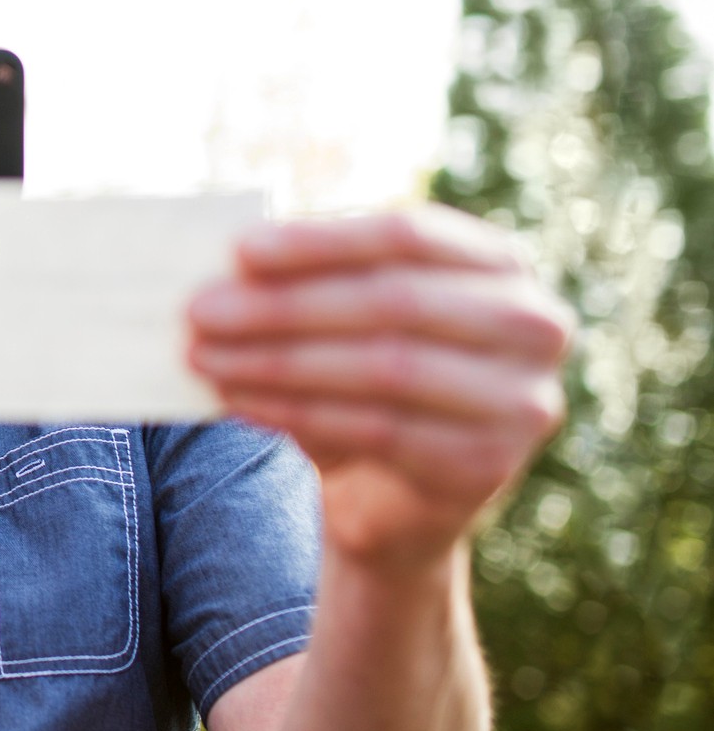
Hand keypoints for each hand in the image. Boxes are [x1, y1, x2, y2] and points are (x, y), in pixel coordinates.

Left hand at [187, 206, 574, 570]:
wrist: (397, 496)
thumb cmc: (366, 375)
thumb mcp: (347, 317)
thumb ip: (310, 283)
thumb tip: (225, 270)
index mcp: (500, 262)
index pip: (408, 234)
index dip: (320, 240)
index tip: (237, 250)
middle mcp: (531, 323)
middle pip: (394, 301)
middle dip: (286, 305)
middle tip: (199, 312)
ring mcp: (521, 398)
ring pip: (384, 367)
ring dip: (279, 361)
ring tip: (203, 357)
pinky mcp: (486, 462)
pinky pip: (377, 430)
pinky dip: (297, 412)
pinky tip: (237, 401)